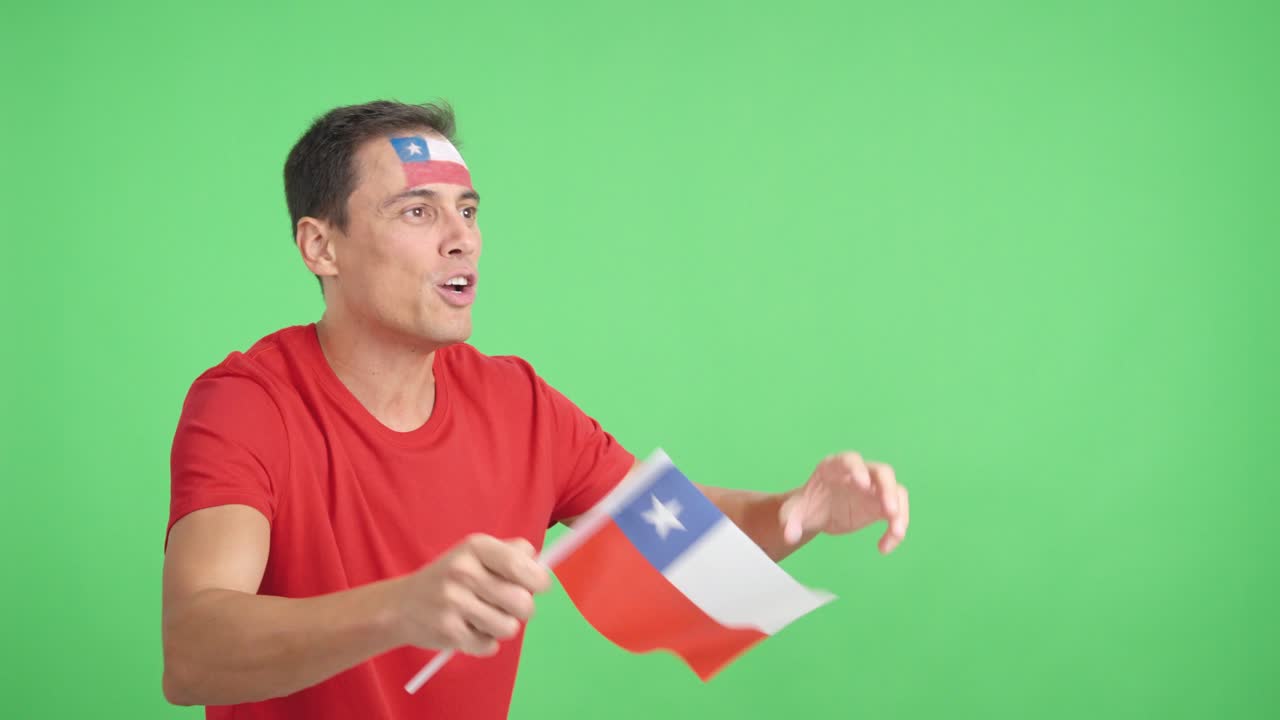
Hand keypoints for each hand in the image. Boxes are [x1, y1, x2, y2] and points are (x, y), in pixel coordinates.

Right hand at [391, 534, 550, 656]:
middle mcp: (464, 572)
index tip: (538, 586)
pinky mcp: (449, 632)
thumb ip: (509, 553)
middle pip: (523, 602)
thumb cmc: (449, 578)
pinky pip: (490, 645)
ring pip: (509, 627)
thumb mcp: (474, 554)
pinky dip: (485, 642)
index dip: (539, 580)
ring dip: (502, 626)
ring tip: (484, 617)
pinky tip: (468, 630)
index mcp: (475, 547)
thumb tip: (540, 562)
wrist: (400, 605)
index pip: (521, 564)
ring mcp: (454, 603)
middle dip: (523, 609)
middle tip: (509, 606)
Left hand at [779, 452, 909, 553]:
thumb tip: (790, 536)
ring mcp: (873, 488)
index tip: (863, 484)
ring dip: (900, 511)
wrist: (816, 513)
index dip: (858, 470)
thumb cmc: (806, 504)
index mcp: (835, 467)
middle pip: (882, 472)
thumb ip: (790, 521)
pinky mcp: (881, 506)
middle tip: (890, 510)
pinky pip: (896, 514)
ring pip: (896, 491)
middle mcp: (859, 473)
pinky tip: (884, 547)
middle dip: (888, 489)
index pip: (850, 460)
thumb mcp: (793, 511)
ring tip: (896, 533)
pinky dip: (895, 529)